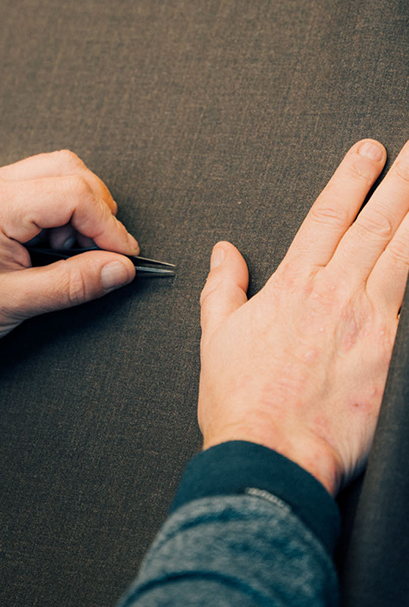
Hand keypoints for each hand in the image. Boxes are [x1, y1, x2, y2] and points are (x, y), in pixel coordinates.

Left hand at [0, 151, 138, 380]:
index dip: (109, 226)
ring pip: (57, 173)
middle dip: (98, 211)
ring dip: (79, 210)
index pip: (74, 194)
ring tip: (70, 253)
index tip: (124, 258)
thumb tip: (120, 269)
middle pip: (70, 171)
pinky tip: (52, 247)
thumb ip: (74, 283)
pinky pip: (39, 188)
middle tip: (101, 254)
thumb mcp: (17, 303)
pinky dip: (59, 213)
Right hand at [198, 139, 408, 495]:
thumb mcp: (216, 335)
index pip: (328, 216)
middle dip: (401, 181)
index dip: (351, 178)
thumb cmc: (241, 401)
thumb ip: (223, 286)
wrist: (271, 454)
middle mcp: (335, 294)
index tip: (369, 152)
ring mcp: (369, 322)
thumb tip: (225, 252)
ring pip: (404, 254)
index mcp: (293, 285)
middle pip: (376, 224)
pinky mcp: (390, 354)